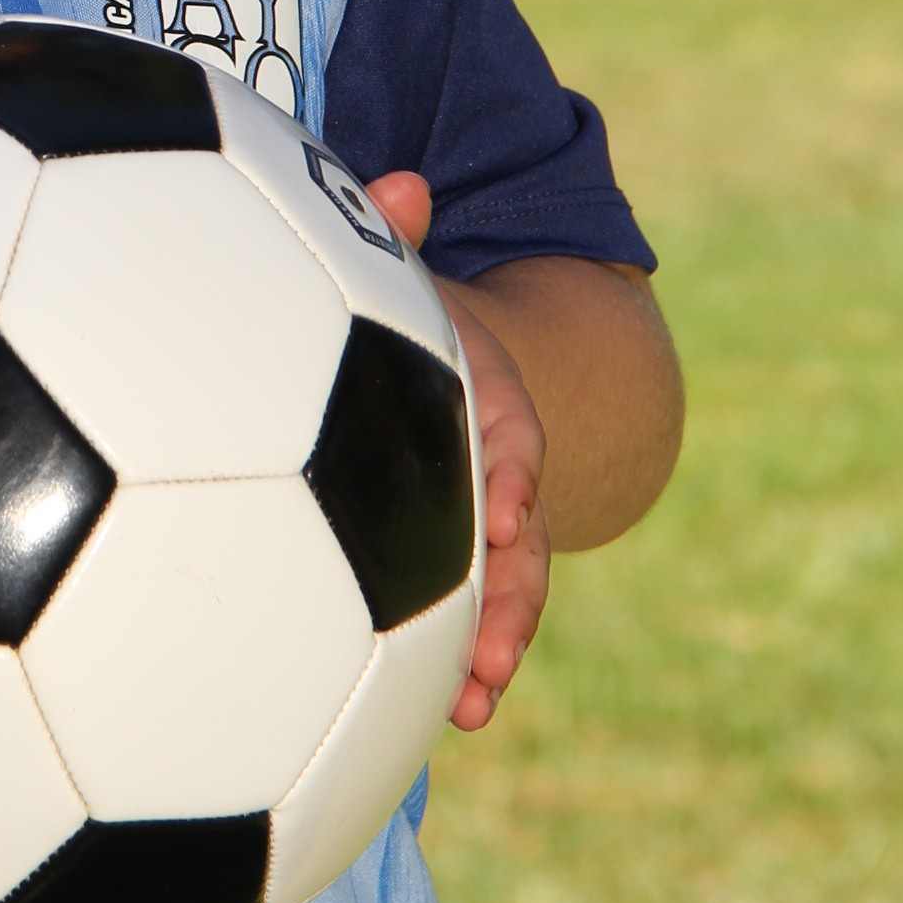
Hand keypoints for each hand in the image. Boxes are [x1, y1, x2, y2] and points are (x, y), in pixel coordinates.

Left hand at [364, 172, 549, 730]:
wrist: (412, 351)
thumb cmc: (383, 310)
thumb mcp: (385, 272)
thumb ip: (390, 232)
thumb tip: (402, 184)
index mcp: (474, 389)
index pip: (510, 424)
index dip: (516, 465)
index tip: (508, 512)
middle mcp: (485, 462)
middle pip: (518, 531)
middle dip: (514, 593)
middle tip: (491, 653)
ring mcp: (469, 518)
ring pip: (499, 587)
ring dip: (489, 645)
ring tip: (472, 705)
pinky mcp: (439, 560)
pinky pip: (456, 612)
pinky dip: (452, 661)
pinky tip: (439, 718)